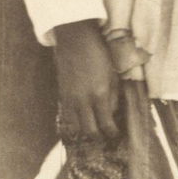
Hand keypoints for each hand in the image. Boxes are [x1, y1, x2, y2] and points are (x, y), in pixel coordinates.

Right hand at [53, 20, 122, 141]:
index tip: (116, 134)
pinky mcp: (61, 95)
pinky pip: (66, 116)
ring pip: (75, 127)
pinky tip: (81, 120)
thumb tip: (112, 113)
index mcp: (100, 95)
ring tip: (92, 130)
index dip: (112, 133)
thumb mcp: (113, 75)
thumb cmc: (99, 54)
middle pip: (89, 130)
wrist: (76, 41)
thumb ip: (113, 96)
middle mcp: (83, 101)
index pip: (106, 124)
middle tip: (105, 136)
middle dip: (98, 137)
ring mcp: (70, 99)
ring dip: (84, 131)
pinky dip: (74, 122)